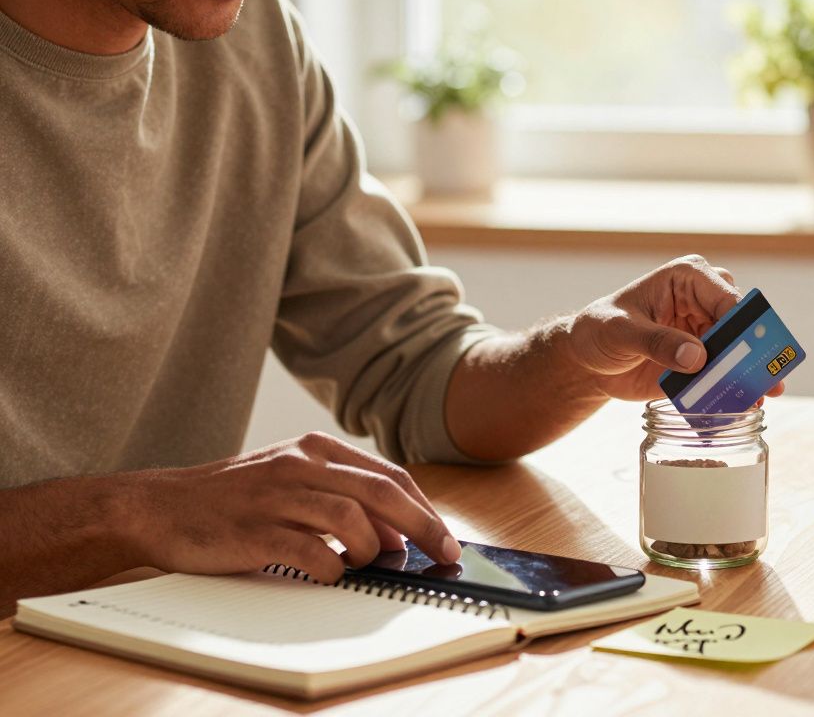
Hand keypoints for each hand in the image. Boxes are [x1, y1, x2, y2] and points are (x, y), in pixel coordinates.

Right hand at [122, 433, 458, 583]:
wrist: (158, 507)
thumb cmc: (232, 498)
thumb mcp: (291, 478)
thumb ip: (342, 495)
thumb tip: (397, 533)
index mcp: (315, 449)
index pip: (389, 475)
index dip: (425, 508)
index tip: (445, 537)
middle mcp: (300, 466)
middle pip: (381, 493)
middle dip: (422, 527)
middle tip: (442, 554)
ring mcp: (276, 497)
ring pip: (351, 518)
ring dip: (371, 549)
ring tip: (365, 564)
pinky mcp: (254, 531)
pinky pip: (310, 552)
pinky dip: (331, 568)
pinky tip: (330, 574)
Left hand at [566, 255, 786, 400]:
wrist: (588, 360)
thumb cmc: (598, 331)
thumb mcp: (621, 332)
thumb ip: (657, 342)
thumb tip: (696, 357)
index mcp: (687, 278)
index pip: (727, 298)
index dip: (744, 325)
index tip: (754, 352)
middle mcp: (704, 301)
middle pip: (742, 325)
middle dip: (755, 352)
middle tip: (770, 379)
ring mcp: (707, 331)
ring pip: (740, 351)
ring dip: (750, 374)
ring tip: (760, 398)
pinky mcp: (704, 359)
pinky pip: (726, 373)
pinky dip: (733, 390)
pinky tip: (743, 407)